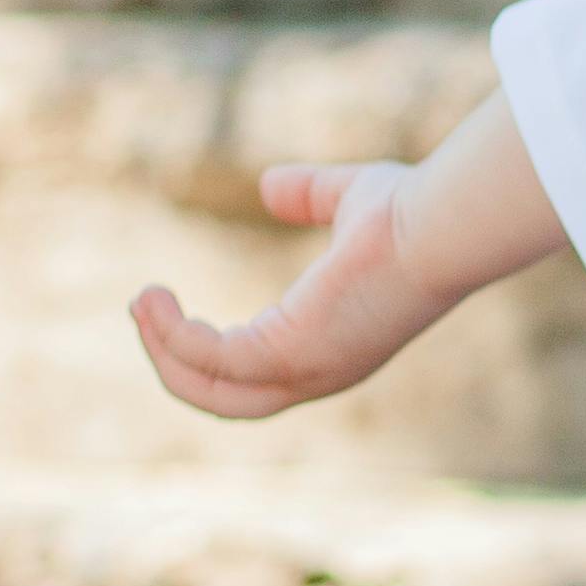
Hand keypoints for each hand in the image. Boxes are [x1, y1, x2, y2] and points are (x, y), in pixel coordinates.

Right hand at [131, 159, 467, 418]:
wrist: (443, 223)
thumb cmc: (413, 212)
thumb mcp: (348, 199)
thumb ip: (310, 195)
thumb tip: (270, 186)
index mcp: (335, 345)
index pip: (262, 374)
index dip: (211, 351)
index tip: (173, 309)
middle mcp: (324, 370)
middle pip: (231, 400)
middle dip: (177, 362)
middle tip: (145, 311)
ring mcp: (311, 369)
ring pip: (214, 391)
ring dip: (165, 351)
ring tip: (142, 300)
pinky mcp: (294, 350)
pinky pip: (213, 360)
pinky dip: (175, 336)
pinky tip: (155, 296)